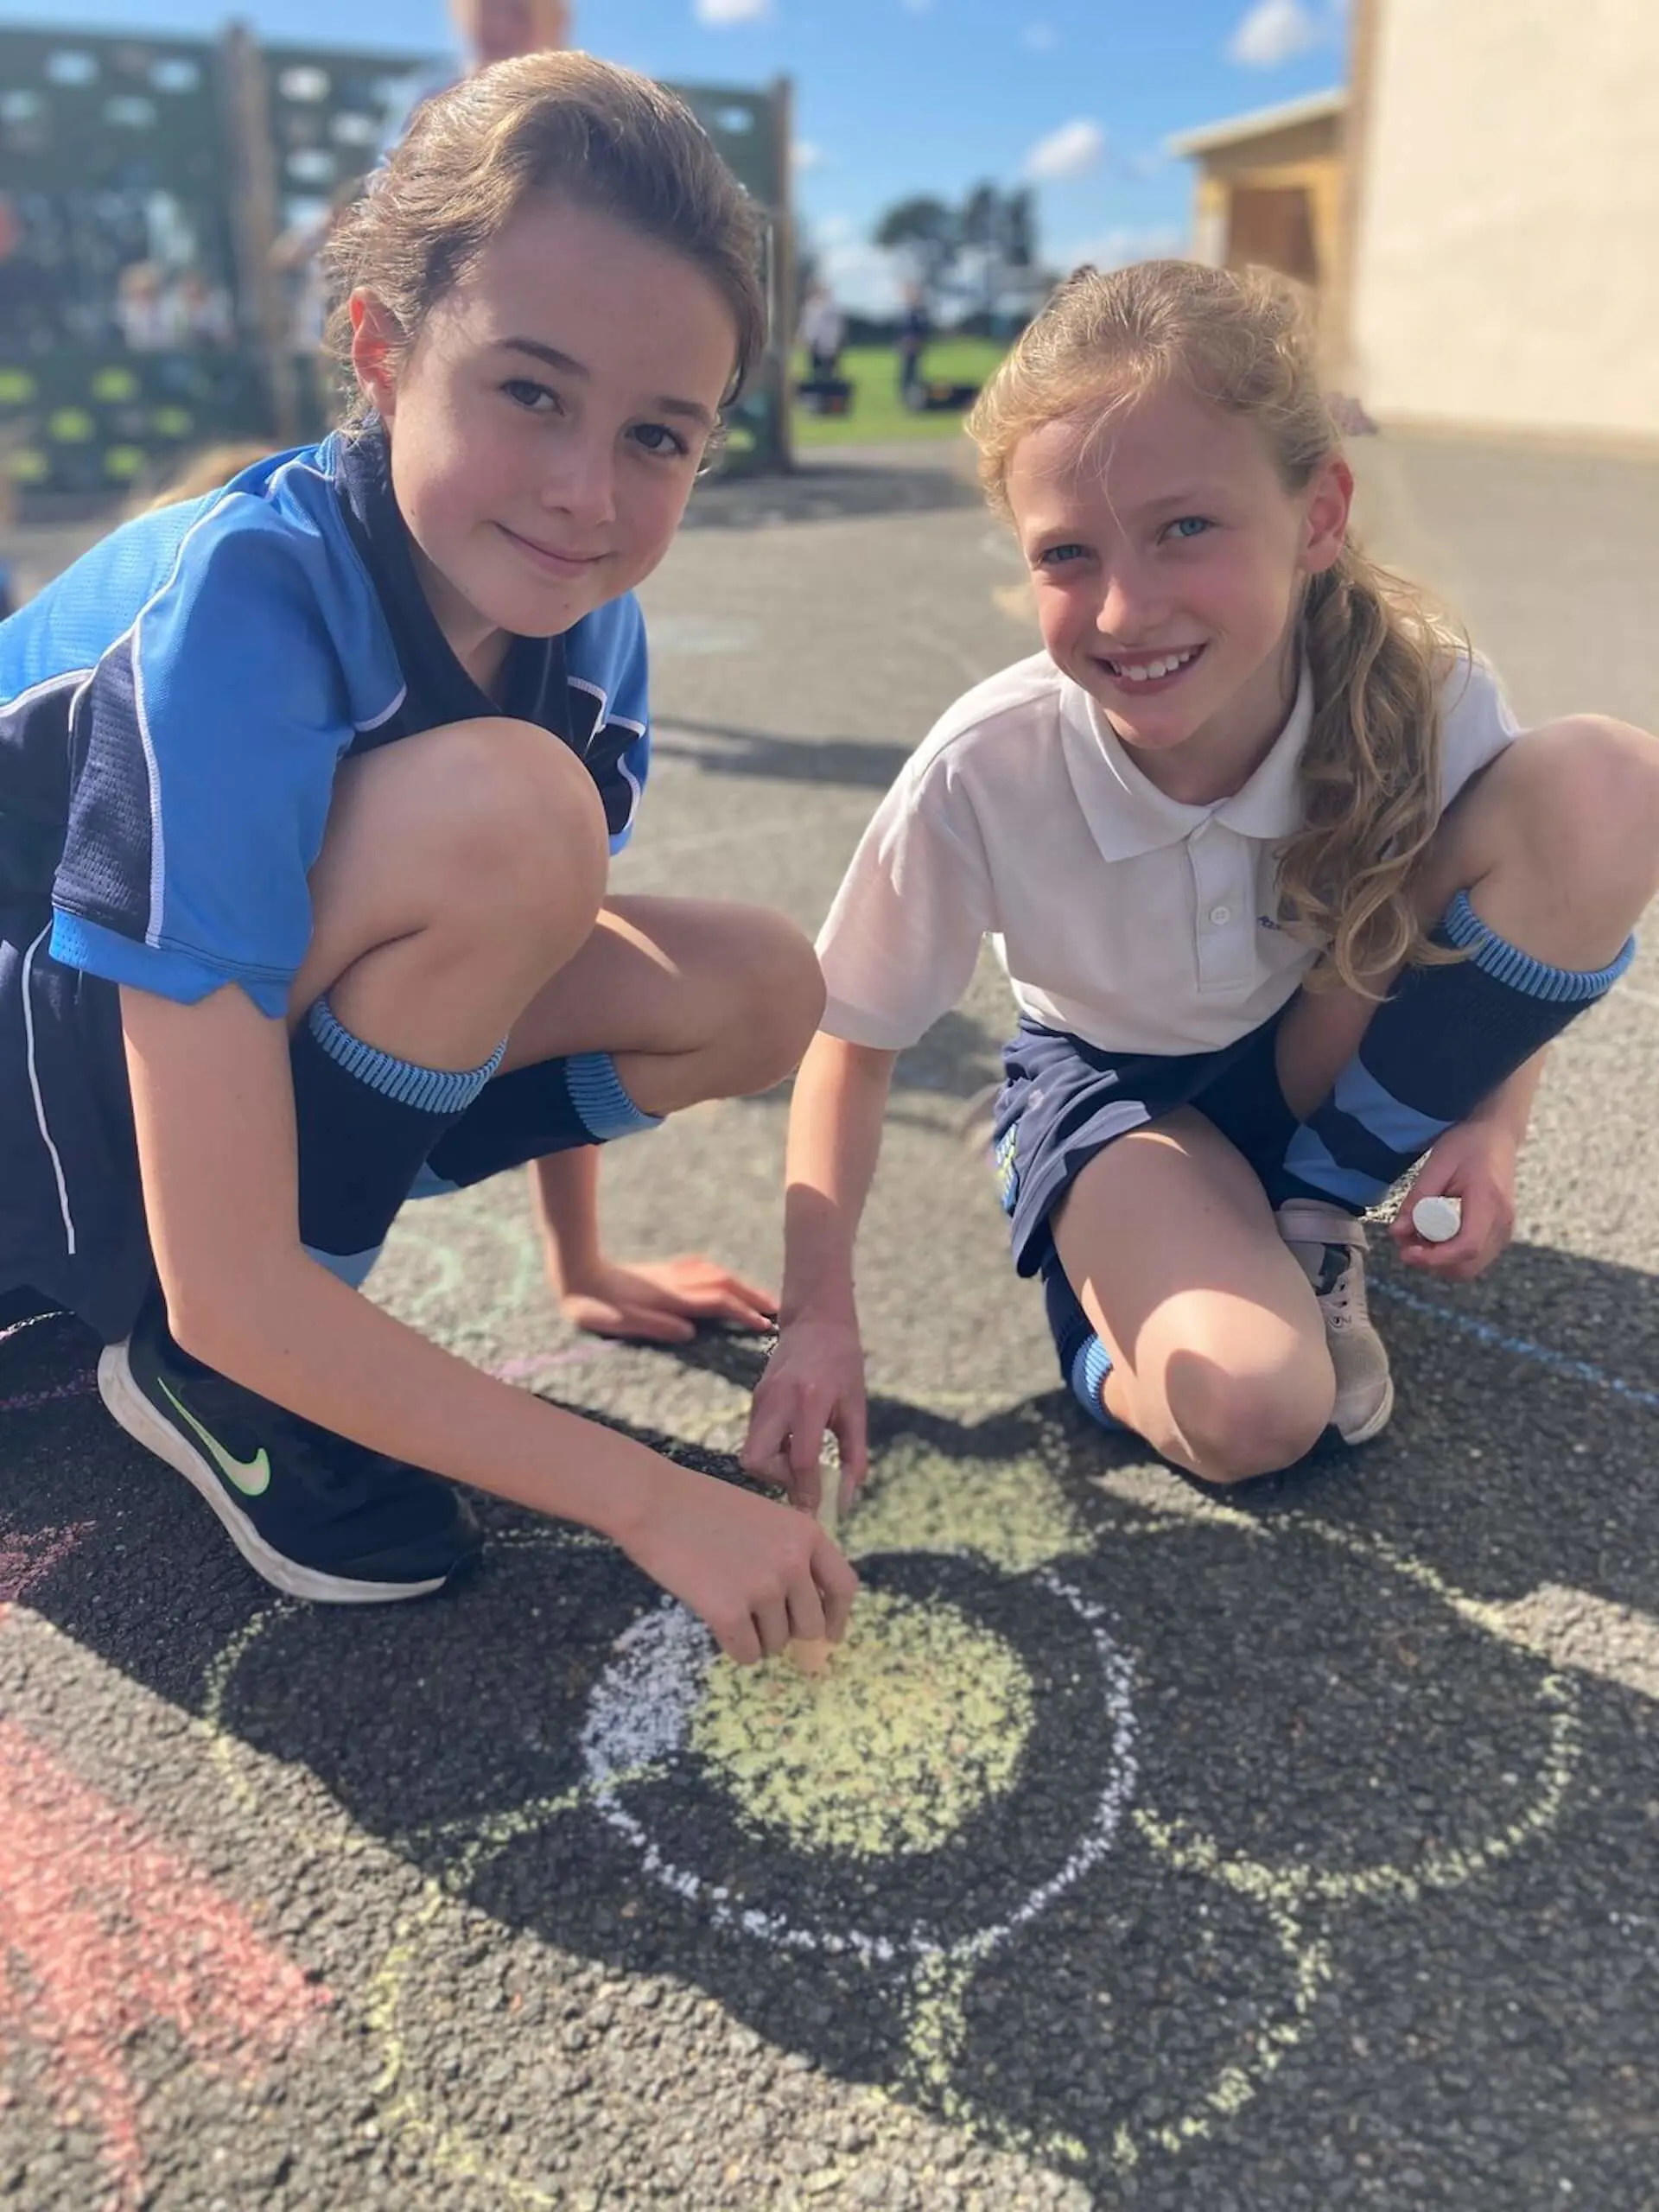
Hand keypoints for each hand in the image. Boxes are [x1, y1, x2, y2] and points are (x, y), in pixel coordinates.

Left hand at [555, 1254, 776, 1343]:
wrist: (575, 1273)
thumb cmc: (593, 1307)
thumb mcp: (619, 1323)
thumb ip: (655, 1327)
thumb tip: (689, 1333)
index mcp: (669, 1299)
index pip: (717, 1303)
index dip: (743, 1313)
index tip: (765, 1325)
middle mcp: (675, 1284)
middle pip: (724, 1284)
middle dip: (753, 1296)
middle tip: (778, 1310)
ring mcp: (670, 1275)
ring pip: (716, 1274)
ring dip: (741, 1285)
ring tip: (761, 1298)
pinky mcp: (663, 1273)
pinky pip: (702, 1270)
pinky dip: (722, 1275)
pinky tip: (724, 1280)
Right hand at [619, 1458, 858, 1665]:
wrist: (655, 1503)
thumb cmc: (704, 1508)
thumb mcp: (766, 1519)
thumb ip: (792, 1555)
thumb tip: (809, 1612)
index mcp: (807, 1534)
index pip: (843, 1586)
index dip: (838, 1617)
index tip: (832, 1635)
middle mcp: (794, 1562)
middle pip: (811, 1625)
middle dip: (789, 1630)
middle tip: (763, 1623)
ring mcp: (763, 1588)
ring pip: (777, 1643)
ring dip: (758, 1637)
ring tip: (730, 1606)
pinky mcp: (730, 1612)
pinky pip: (747, 1653)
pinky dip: (735, 1647)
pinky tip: (718, 1621)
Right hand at [742, 1313, 868, 1514]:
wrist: (816, 1320)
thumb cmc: (843, 1363)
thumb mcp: (856, 1407)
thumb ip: (854, 1455)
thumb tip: (846, 1500)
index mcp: (809, 1400)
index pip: (800, 1460)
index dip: (807, 1491)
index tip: (817, 1511)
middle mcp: (778, 1400)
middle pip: (756, 1462)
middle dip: (776, 1481)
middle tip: (802, 1481)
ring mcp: (761, 1399)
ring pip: (750, 1453)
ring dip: (773, 1468)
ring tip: (801, 1463)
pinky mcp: (755, 1399)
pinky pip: (755, 1438)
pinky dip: (772, 1452)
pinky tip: (793, 1445)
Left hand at [1390, 1118, 1518, 1282]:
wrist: (1498, 1136)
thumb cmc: (1467, 1145)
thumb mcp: (1437, 1165)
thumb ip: (1416, 1200)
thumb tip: (1396, 1233)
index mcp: (1488, 1201)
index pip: (1467, 1246)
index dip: (1435, 1257)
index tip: (1407, 1252)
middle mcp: (1502, 1222)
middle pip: (1468, 1266)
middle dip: (1432, 1263)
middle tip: (1407, 1243)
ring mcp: (1504, 1230)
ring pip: (1470, 1268)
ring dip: (1440, 1261)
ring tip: (1418, 1237)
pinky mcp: (1499, 1234)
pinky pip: (1474, 1259)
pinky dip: (1450, 1256)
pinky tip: (1433, 1236)